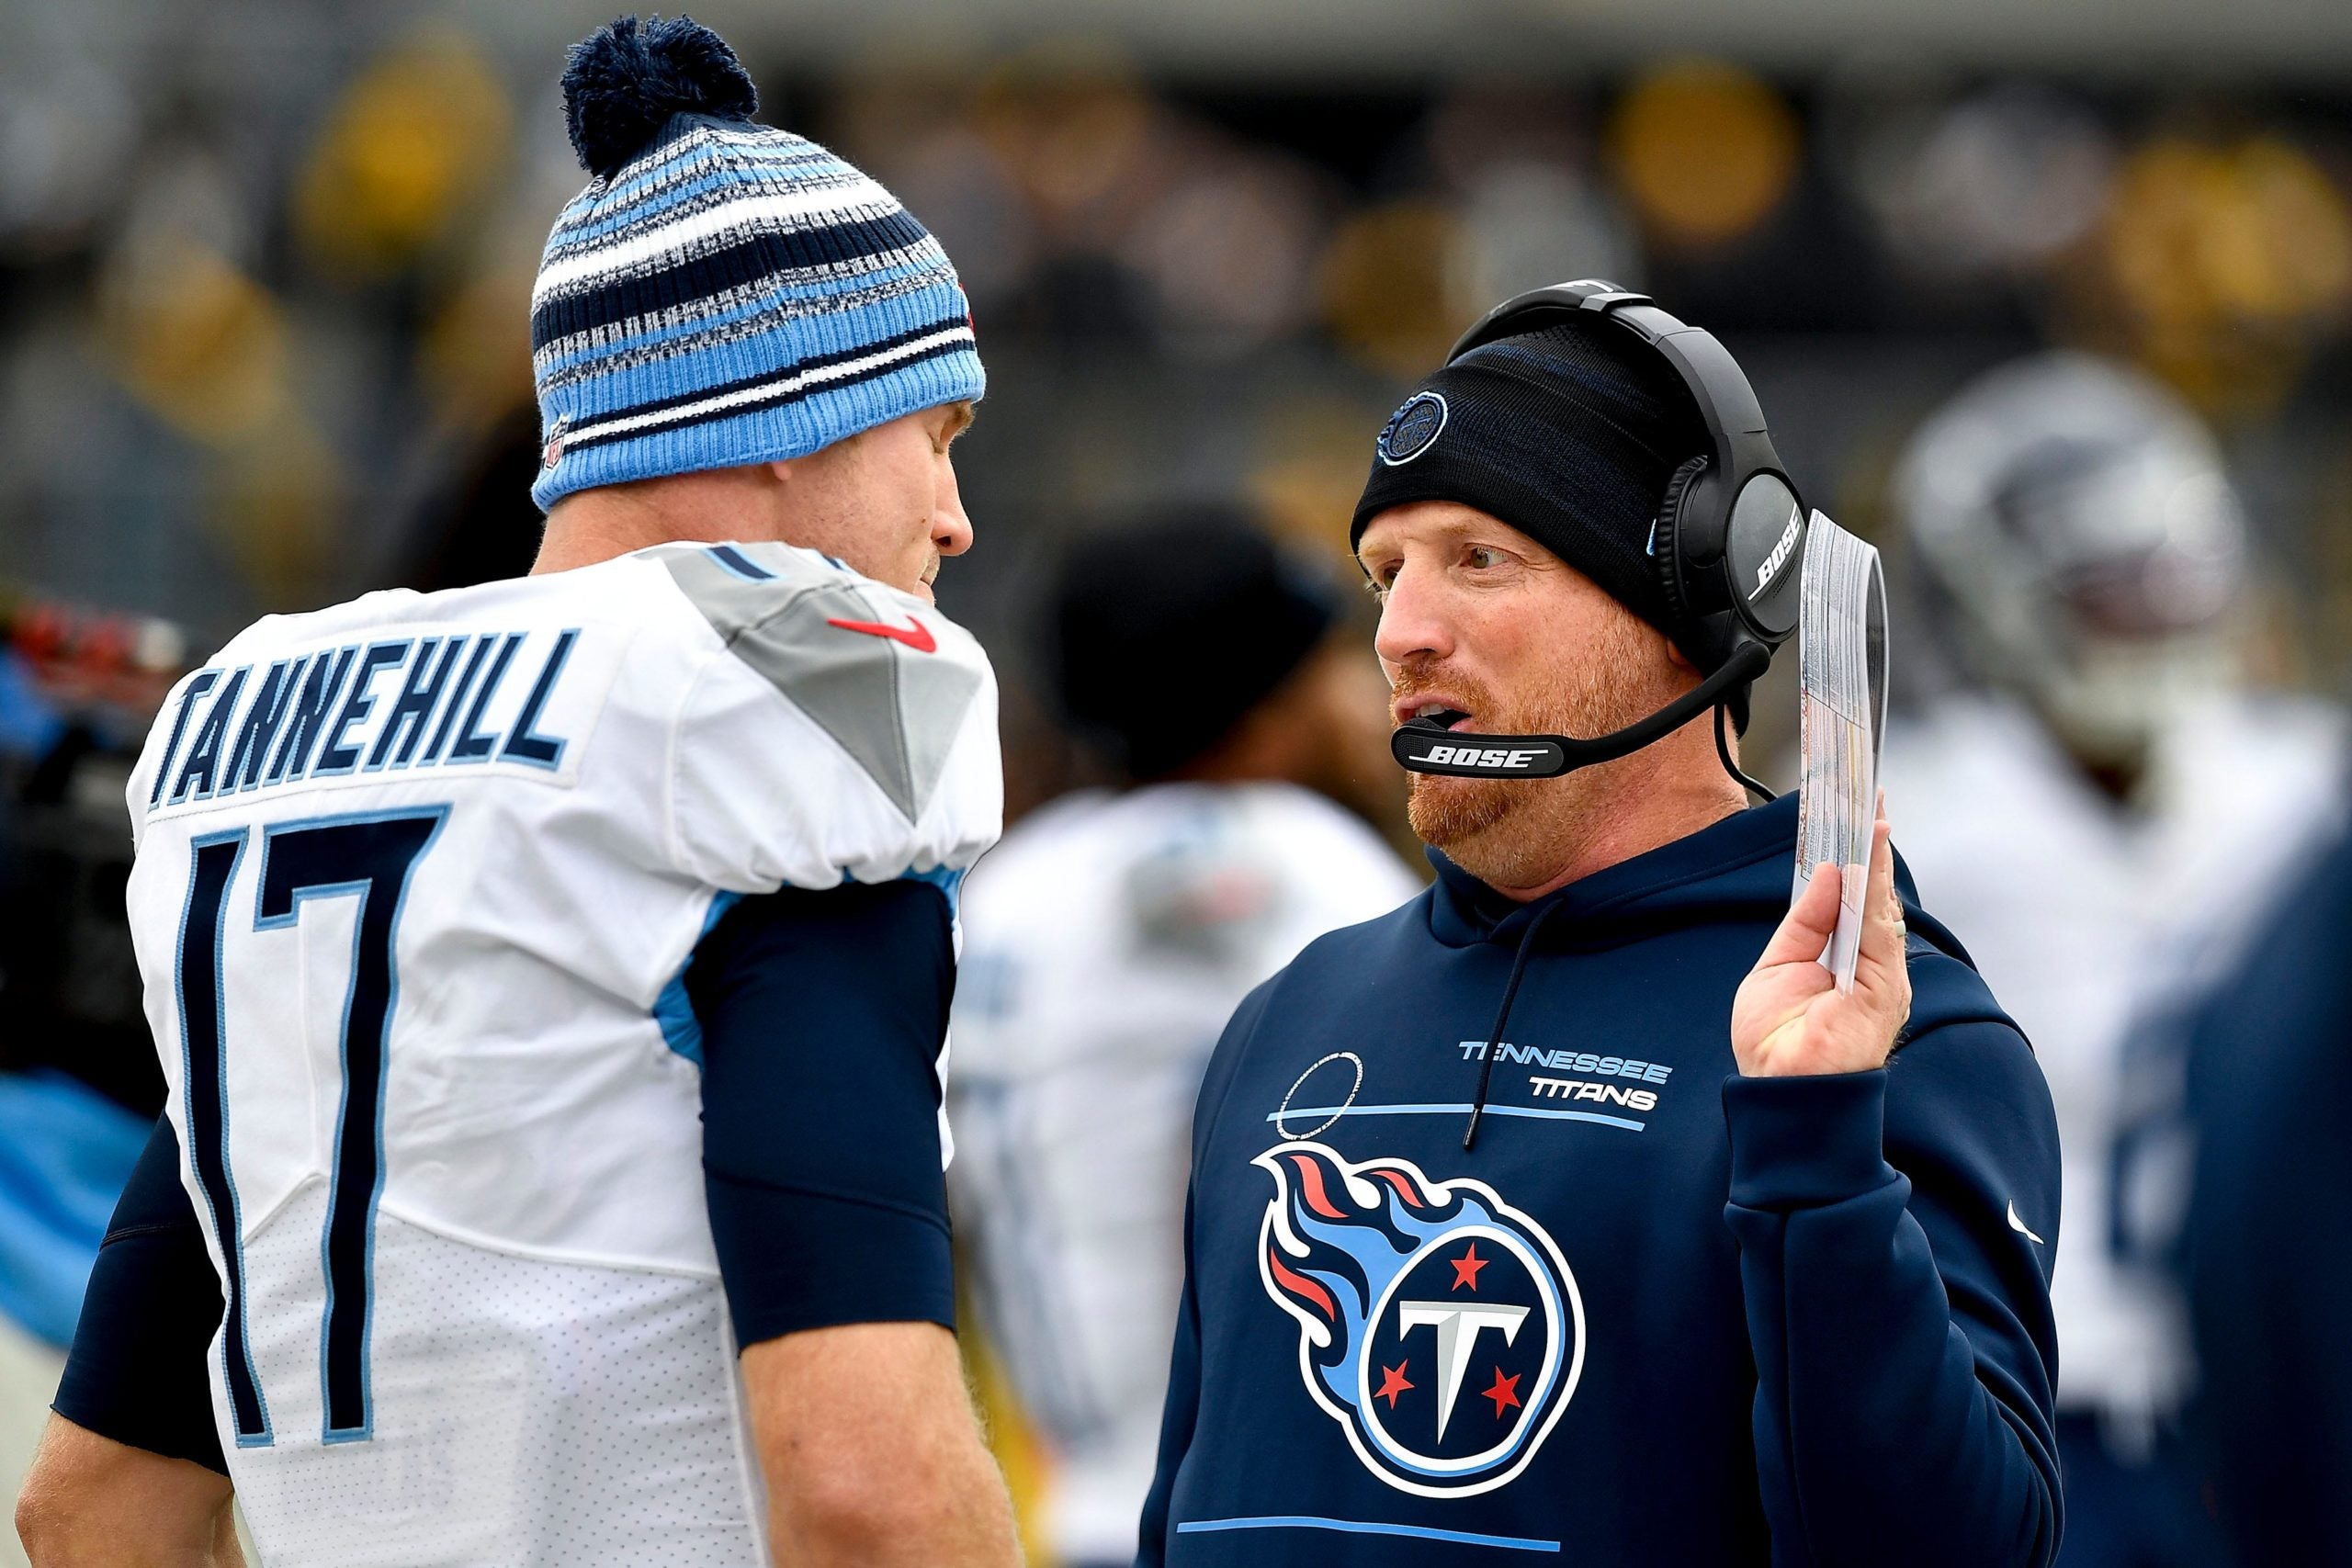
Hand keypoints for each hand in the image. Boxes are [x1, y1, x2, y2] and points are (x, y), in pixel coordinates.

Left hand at [1731, 799, 1911, 1077]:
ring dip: (1875, 853)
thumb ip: (1805, 920)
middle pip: (1872, 892)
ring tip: (1868, 809)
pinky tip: (1868, 853)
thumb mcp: (1778, 965)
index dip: (1852, 855)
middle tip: (1864, 793)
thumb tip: (1825, 870)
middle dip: (1869, 842)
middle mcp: (1870, 963)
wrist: (1781, 1092)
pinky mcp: (1883, 985)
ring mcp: (1881, 974)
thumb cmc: (1777, 1042)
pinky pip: (1878, 925)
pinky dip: (1874, 887)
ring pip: (1880, 901)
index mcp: (1846, 960)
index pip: (1853, 897)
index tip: (1849, 811)